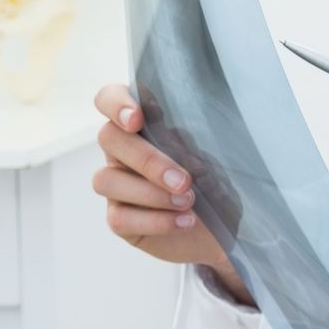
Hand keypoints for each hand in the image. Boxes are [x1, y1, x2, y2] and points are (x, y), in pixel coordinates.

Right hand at [91, 84, 243, 296]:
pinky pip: (118, 218)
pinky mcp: (118, 218)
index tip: (137, 119)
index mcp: (143, 125)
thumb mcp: (216, 159)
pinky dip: (156, 220)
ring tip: (189, 201)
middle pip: (109, 138)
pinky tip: (184, 221)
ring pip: (107, 180)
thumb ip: (195, 145)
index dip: (116, 103)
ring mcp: (116, 185)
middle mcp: (122, 151)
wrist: (222, 229)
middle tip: (183, 180)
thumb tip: (183, 144)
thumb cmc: (216, 184)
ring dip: (151, 193)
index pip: (110, 99)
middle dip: (148, 159)